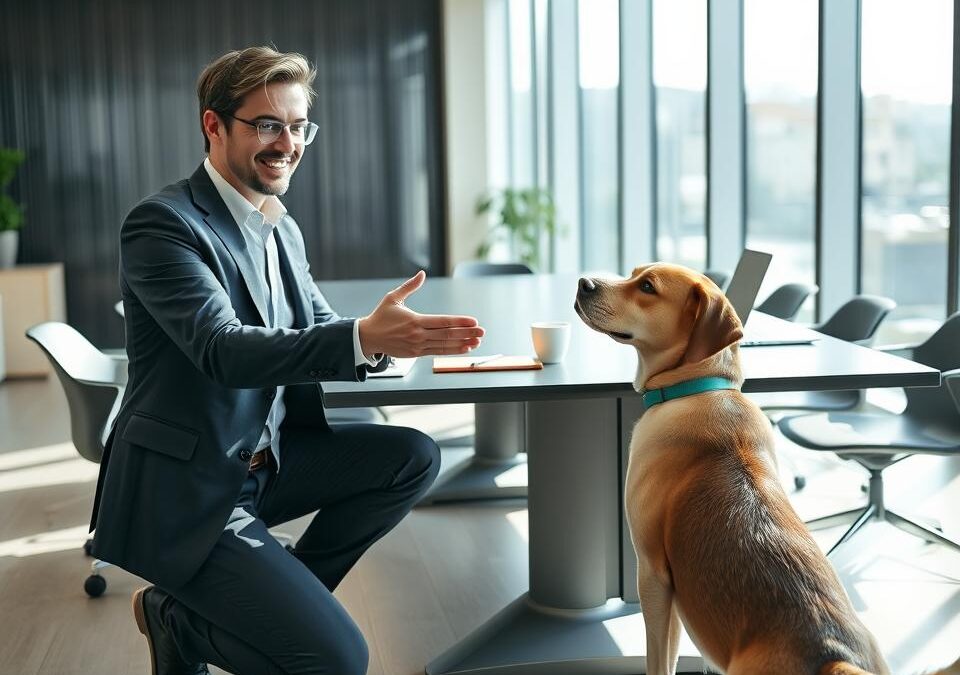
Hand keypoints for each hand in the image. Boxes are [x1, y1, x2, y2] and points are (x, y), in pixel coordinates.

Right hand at [357, 271, 484, 357]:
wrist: (368, 338)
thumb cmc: (381, 317)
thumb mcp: (393, 298)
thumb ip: (410, 286)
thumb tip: (422, 273)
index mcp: (414, 320)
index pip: (442, 321)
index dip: (460, 322)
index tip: (473, 321)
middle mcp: (418, 334)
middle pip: (447, 334)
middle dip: (467, 333)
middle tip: (481, 331)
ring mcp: (417, 346)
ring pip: (444, 345)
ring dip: (463, 343)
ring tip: (477, 341)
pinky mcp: (416, 354)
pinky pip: (438, 352)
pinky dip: (452, 350)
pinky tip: (464, 348)